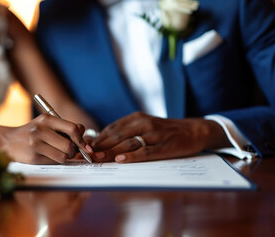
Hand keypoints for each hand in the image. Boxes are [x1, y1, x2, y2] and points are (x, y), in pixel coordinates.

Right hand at [0, 113, 92, 163]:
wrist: (8, 140)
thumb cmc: (32, 132)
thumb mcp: (46, 124)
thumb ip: (64, 127)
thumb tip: (83, 134)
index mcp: (47, 119)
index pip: (73, 129)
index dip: (82, 140)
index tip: (85, 146)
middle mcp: (41, 130)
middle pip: (69, 145)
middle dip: (73, 151)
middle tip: (69, 152)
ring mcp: (36, 144)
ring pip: (63, 156)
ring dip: (64, 157)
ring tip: (57, 153)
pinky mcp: (33, 157)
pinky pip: (54, 162)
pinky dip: (55, 161)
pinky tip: (47, 157)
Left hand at [91, 112, 229, 162]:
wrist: (194, 130)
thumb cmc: (164, 130)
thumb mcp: (144, 125)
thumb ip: (126, 132)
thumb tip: (101, 142)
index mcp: (136, 118)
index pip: (112, 128)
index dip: (98, 139)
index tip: (85, 148)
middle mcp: (144, 124)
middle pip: (117, 136)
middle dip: (101, 146)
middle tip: (87, 155)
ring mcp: (154, 135)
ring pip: (129, 143)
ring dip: (112, 152)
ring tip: (99, 158)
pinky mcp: (165, 146)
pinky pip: (146, 151)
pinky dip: (133, 156)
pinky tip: (122, 160)